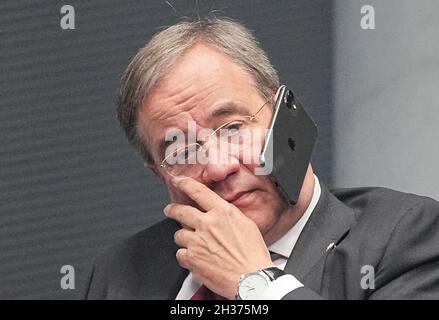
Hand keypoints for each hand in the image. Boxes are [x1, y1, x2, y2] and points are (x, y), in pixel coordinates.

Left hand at [164, 175, 273, 298]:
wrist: (251, 278)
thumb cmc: (253, 254)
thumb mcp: (246, 224)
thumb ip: (227, 215)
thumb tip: (219, 212)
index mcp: (222, 213)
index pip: (198, 191)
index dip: (184, 183)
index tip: (177, 180)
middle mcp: (207, 224)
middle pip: (180, 210)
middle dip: (172, 209)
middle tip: (170, 210)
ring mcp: (197, 242)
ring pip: (178, 234)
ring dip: (184, 237)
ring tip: (194, 243)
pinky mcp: (192, 259)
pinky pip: (180, 254)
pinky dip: (186, 256)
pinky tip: (196, 258)